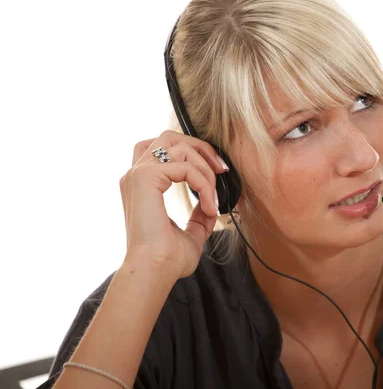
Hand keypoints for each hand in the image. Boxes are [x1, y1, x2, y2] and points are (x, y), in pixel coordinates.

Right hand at [119, 130, 227, 278]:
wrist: (155, 271)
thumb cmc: (167, 259)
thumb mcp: (190, 233)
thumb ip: (199, 216)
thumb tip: (210, 206)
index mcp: (141, 185)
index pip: (163, 149)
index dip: (193, 153)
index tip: (218, 173)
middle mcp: (135, 175)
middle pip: (169, 136)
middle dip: (200, 148)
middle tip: (221, 169)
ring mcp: (137, 174)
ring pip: (179, 147)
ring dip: (205, 169)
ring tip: (214, 198)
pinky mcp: (145, 178)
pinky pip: (185, 167)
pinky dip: (203, 184)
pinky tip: (208, 207)